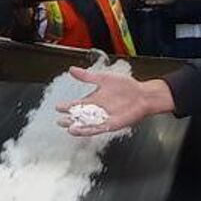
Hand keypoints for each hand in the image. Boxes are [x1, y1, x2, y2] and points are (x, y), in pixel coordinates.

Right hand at [55, 66, 174, 135]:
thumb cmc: (127, 86)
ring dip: (77, 127)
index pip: (77, 104)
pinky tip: (81, 130)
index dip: (67, 106)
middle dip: (69, 119)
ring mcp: (103, 118)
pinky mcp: (110, 125)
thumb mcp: (104, 78)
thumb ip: (87, 76)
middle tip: (59, 120)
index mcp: (94, 99)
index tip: (58, 107)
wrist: (143, 95)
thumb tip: (72, 69)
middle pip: (79, 117)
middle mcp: (97, 110)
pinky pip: (97, 129)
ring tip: (68, 127)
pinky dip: (88, 130)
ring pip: (86, 124)